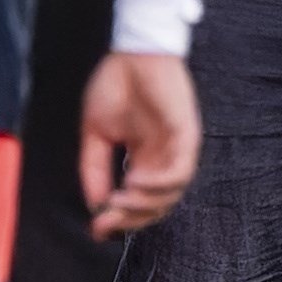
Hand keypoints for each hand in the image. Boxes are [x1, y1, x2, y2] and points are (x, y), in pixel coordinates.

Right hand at [79, 51, 200, 240]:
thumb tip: (94, 204)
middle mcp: (162, 159)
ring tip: (120, 199)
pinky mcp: (186, 136)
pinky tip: (135, 181)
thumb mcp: (96, 134)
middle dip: (130, 219)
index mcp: (143, 159)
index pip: (137, 202)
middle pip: (156, 207)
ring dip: (144, 205)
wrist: (131, 52)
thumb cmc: (115, 85)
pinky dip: (158, 184)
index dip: (118, 219)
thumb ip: (94, 168)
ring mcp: (176, 149)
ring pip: (170, 196)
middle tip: (108, 221)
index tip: (96, 229)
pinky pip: (180, 172)